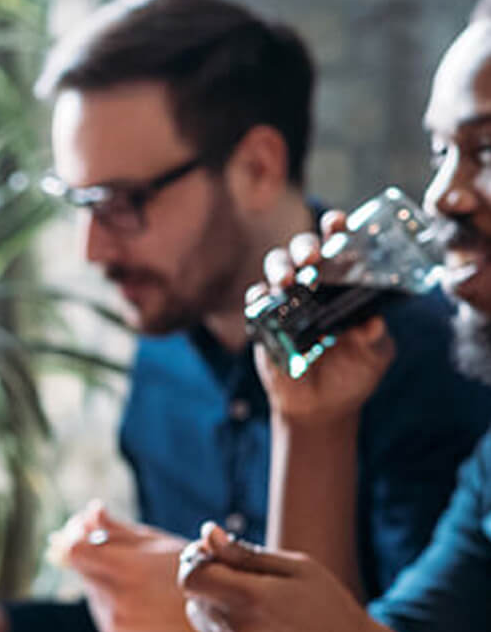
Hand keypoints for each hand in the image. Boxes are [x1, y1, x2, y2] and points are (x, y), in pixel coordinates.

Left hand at [63, 505, 198, 631]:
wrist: (213, 613)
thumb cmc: (185, 569)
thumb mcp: (153, 540)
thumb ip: (114, 529)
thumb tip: (87, 514)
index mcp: (128, 569)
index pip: (74, 551)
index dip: (74, 535)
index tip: (85, 530)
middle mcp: (118, 599)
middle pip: (80, 568)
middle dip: (90, 555)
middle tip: (114, 549)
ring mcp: (115, 621)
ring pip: (90, 588)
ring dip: (100, 577)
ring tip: (134, 577)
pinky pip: (99, 608)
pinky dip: (109, 598)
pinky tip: (136, 596)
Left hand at [176, 522, 374, 631]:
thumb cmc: (330, 609)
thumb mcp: (295, 568)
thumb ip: (244, 553)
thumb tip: (208, 534)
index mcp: (249, 599)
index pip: (190, 577)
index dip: (198, 562)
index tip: (217, 557)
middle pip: (193, 598)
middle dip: (210, 584)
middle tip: (247, 581)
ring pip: (203, 622)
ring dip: (219, 608)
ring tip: (261, 608)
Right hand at [252, 214, 393, 423]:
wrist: (324, 409)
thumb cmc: (355, 373)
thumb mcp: (374, 355)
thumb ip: (375, 337)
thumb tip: (373, 323)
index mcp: (342, 284)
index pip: (338, 246)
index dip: (336, 229)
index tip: (337, 222)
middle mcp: (312, 285)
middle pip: (302, 251)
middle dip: (304, 246)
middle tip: (311, 256)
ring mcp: (287, 302)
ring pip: (276, 270)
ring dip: (279, 268)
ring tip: (287, 280)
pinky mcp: (265, 323)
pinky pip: (256, 303)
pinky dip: (258, 298)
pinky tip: (264, 300)